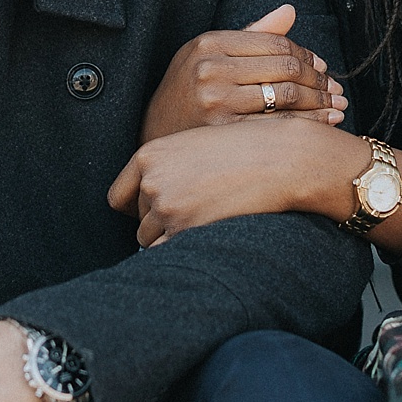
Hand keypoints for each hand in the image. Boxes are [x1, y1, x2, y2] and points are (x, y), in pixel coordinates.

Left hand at [108, 118, 372, 245]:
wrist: (283, 158)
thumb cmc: (247, 149)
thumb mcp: (197, 146)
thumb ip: (168, 169)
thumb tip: (152, 203)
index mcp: (149, 155)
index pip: (118, 197)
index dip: (137, 207)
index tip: (158, 211)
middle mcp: (151, 181)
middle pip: (139, 221)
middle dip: (161, 224)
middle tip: (197, 214)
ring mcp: (167, 207)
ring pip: (151, 241)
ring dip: (173, 239)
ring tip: (207, 222)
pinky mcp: (187, 230)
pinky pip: (169, 255)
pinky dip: (183, 253)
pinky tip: (207, 238)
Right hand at [140, 4, 347, 142]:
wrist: (154, 136)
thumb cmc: (187, 91)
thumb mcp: (208, 55)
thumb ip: (251, 34)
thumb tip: (290, 10)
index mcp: (209, 44)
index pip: (276, 43)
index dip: (307, 54)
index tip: (322, 66)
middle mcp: (211, 69)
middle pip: (285, 67)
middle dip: (319, 78)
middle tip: (335, 88)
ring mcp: (216, 101)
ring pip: (286, 95)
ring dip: (321, 101)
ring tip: (337, 105)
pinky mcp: (223, 133)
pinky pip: (279, 125)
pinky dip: (310, 123)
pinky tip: (326, 124)